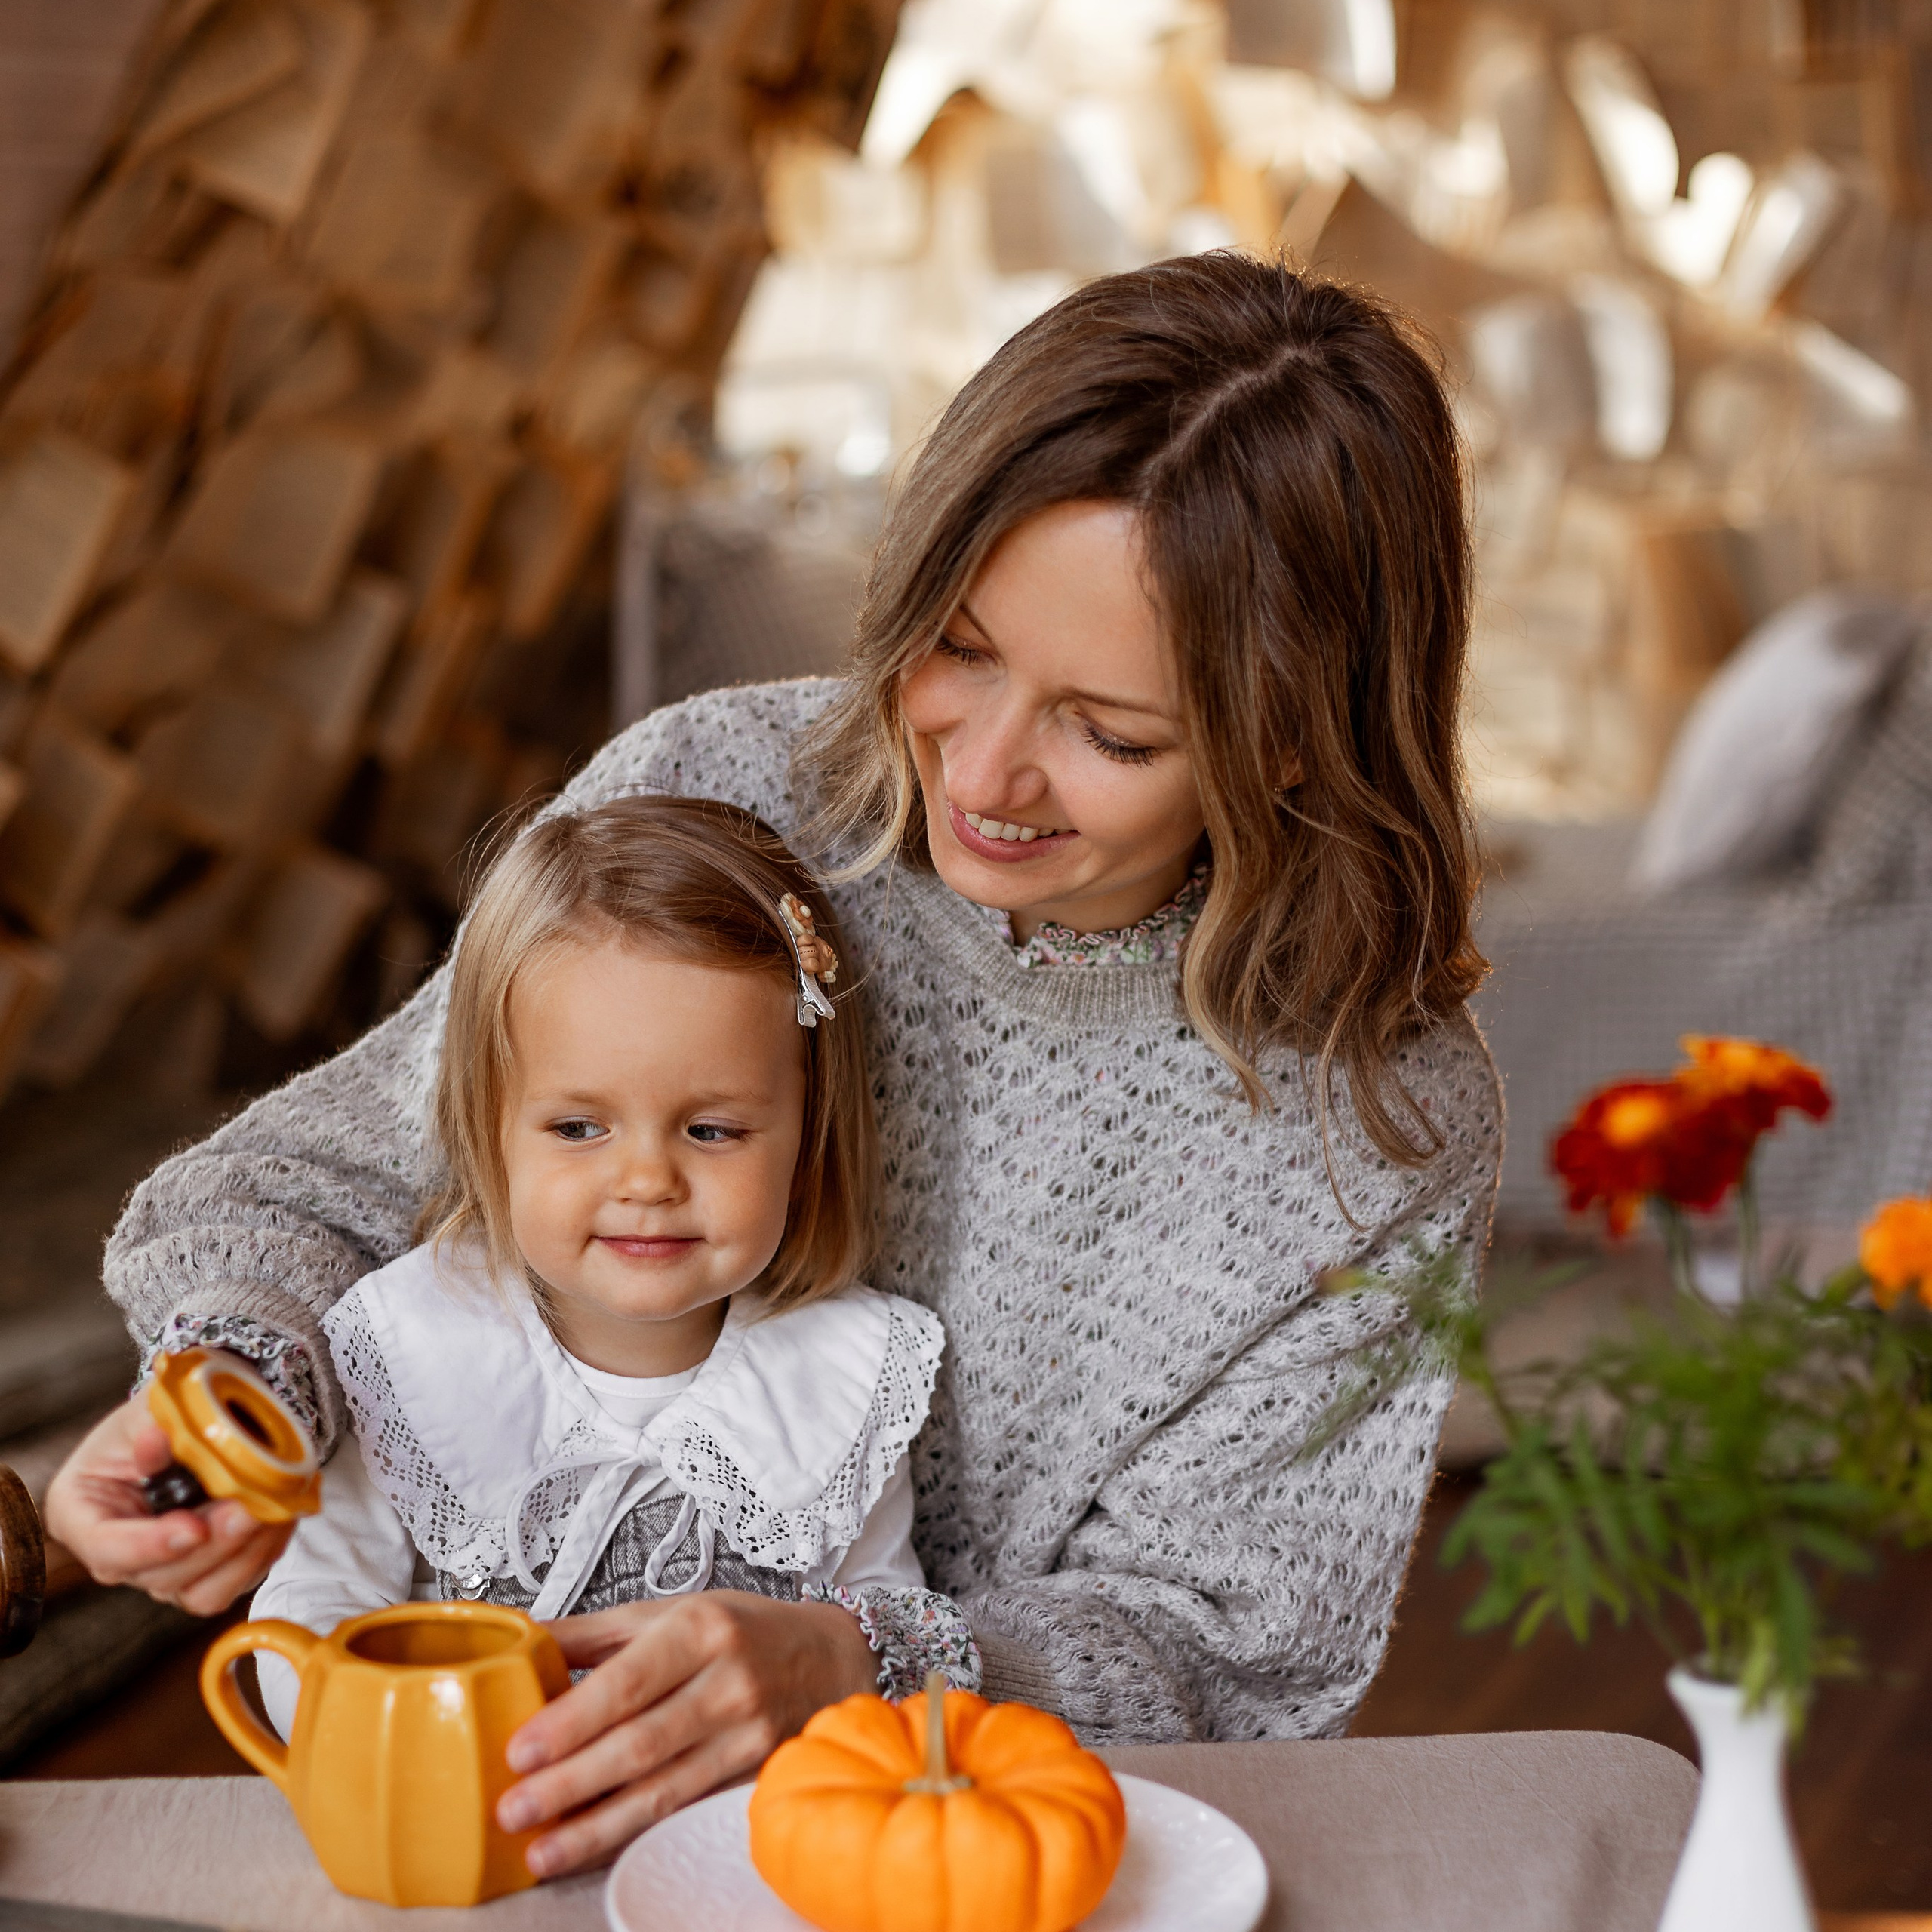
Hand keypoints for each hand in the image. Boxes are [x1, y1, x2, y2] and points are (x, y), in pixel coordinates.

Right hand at [42, 1375, 292, 1614]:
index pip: (106, 1547)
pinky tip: (280, 1515)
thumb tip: (161, 1437)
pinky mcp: (205, 1575)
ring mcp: (162, 1571)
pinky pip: (236, 1581)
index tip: (194, 1528)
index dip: (149, 1545)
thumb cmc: (162, 1418)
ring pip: (203, 1592)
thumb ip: (155, 1423)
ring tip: (274, 1508)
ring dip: (246, 1551)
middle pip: (161, 1576)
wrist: (199, 1423)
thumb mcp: (150, 1408)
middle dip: (214, 1545)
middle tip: (252, 1508)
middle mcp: (117, 1554)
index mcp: (81, 1512)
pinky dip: (264, 1550)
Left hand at [497, 1592, 877, 1877]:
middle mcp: (729, 1684)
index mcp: (700, 1630)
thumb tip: (517, 1641)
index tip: (519, 1751)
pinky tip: (600, 1847)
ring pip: (662, 1790)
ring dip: (595, 1827)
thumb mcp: (671, 1611)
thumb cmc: (740, 1630)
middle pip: (639, 1744)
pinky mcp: (755, 1777)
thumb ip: (592, 1632)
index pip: (627, 1683)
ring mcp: (748, 1737)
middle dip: (569, 1784)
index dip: (571, 1722)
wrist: (830, 1657)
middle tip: (513, 1810)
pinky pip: (687, 1810)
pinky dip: (639, 1833)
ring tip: (542, 1851)